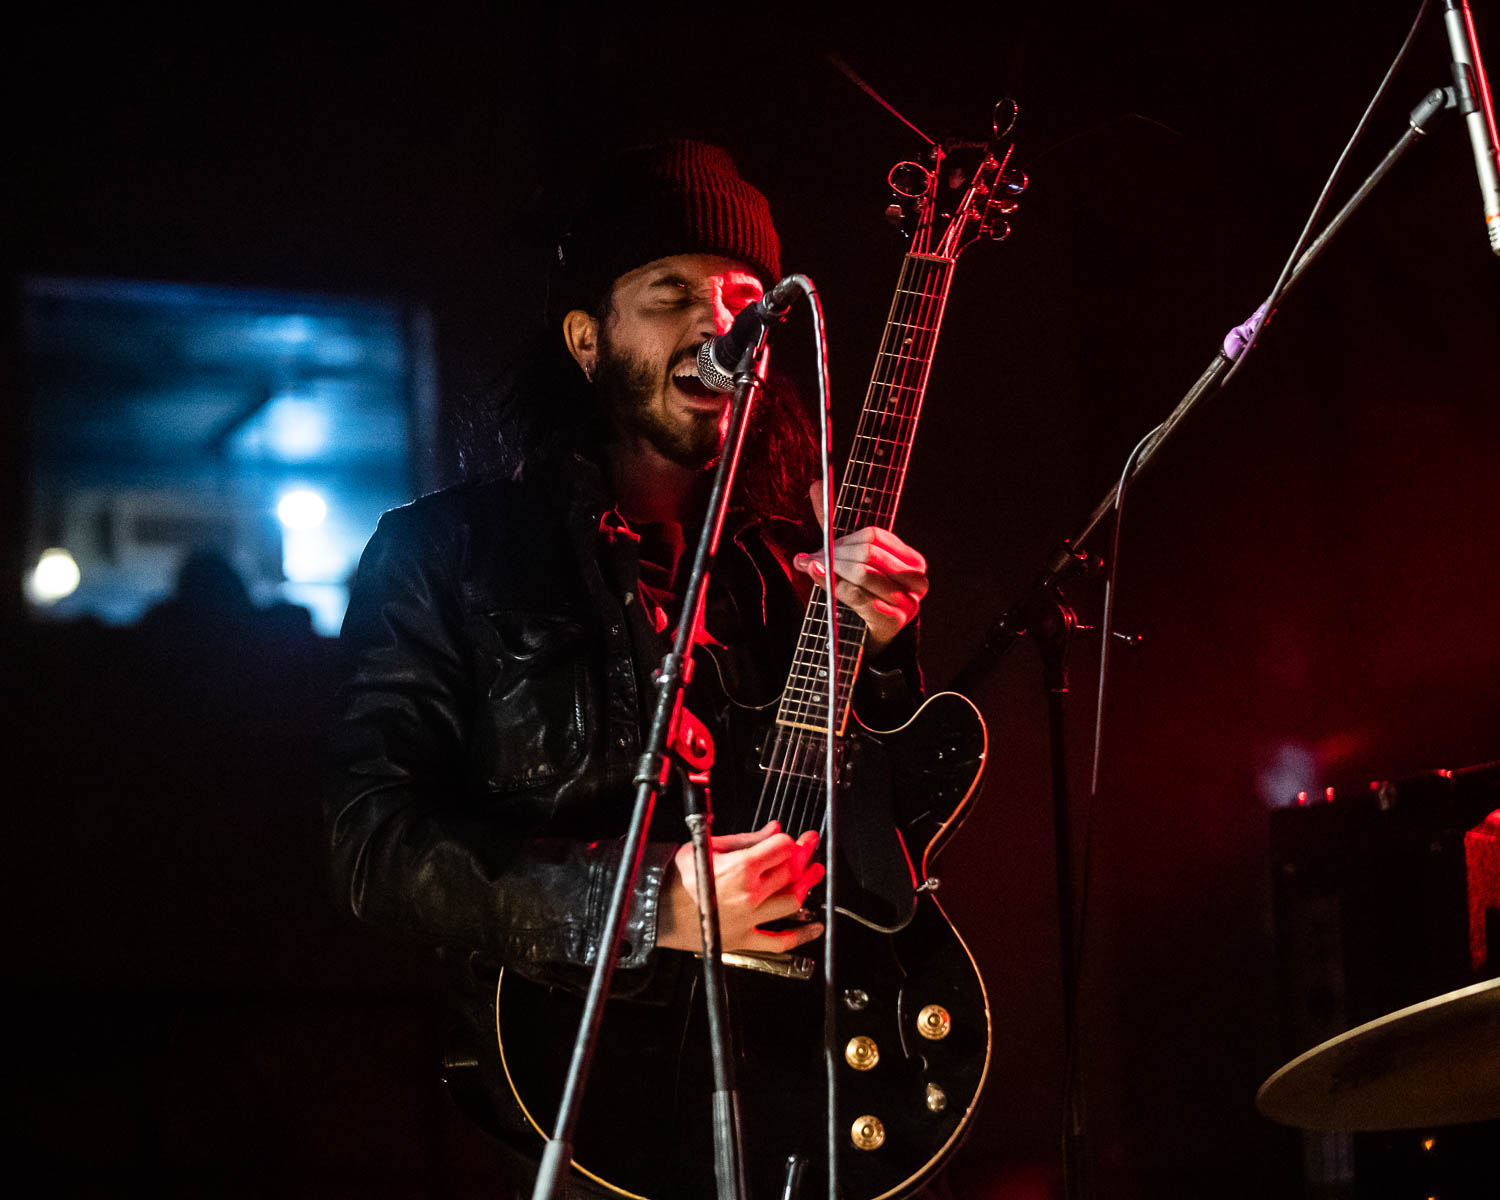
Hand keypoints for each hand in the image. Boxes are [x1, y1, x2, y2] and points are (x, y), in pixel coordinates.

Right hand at [658, 821, 824, 953]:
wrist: (657, 908)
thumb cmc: (678, 876)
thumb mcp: (708, 846)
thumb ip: (746, 839)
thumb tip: (773, 829)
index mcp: (740, 866)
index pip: (782, 848)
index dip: (792, 840)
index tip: (795, 838)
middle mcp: (749, 893)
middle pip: (791, 872)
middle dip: (804, 856)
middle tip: (809, 848)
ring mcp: (749, 918)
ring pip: (792, 902)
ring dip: (807, 886)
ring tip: (814, 874)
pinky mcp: (745, 939)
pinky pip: (780, 942)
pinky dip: (802, 937)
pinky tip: (815, 927)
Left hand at [792, 483, 927, 652]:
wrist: (875, 638)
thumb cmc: (863, 594)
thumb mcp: (849, 558)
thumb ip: (833, 524)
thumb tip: (815, 484)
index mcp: (910, 558)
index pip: (873, 536)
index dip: (842, 539)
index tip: (820, 546)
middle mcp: (915, 578)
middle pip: (868, 553)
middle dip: (834, 555)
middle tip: (808, 560)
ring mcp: (907, 600)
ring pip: (863, 575)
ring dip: (831, 571)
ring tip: (811, 569)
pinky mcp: (894, 621)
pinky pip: (860, 598)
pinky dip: (836, 588)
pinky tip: (821, 581)